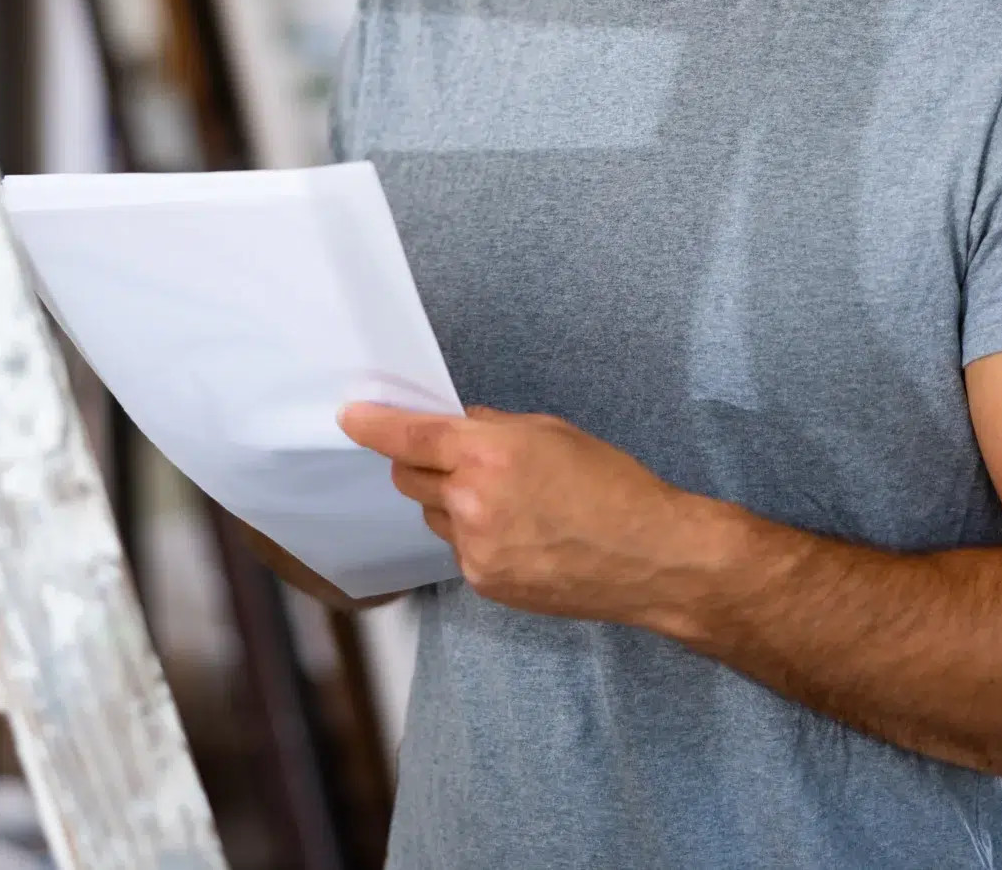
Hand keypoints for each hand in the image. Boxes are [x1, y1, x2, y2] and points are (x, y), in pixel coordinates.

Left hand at [338, 402, 709, 621]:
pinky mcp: (485, 583)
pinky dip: (477, 536)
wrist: (650, 556)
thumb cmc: (612, 485)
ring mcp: (475, 549)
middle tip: (462, 461)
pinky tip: (523, 535)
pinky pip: (460, 550)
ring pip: (435, 516)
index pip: (409, 437)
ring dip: (453, 503)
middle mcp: (471, 503)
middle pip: (410, 478)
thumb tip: (458, 427)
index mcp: (487, 454)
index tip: (351, 418)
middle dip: (423, 464)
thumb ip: (493, 428)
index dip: (373, 425)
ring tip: (512, 504)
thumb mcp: (552, 432)